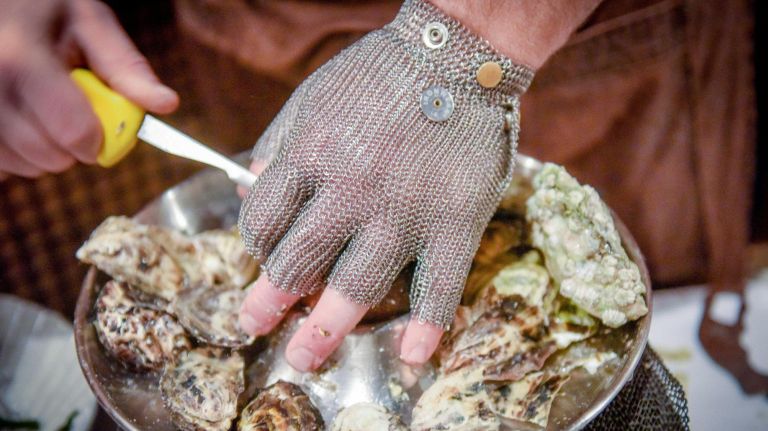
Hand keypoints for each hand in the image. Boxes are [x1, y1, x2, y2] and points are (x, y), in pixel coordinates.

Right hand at [0, 0, 177, 177]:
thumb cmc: (44, 11)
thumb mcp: (89, 22)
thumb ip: (125, 67)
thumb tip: (166, 104)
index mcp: (23, 58)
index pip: (74, 130)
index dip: (98, 139)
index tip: (101, 131)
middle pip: (48, 156)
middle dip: (74, 148)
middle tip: (72, 118)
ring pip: (22, 166)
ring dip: (45, 153)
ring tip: (44, 114)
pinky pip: (0, 165)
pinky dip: (17, 154)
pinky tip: (21, 122)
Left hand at [238, 0, 533, 370]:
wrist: (460, 53)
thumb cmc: (382, 73)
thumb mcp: (313, 95)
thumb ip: (279, 142)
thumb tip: (245, 185)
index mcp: (310, 155)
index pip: (262, 221)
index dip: (255, 245)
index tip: (262, 257)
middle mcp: (350, 190)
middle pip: (297, 262)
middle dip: (269, 301)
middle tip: (255, 325)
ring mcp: (404, 211)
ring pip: (356, 285)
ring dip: (325, 330)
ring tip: (305, 358)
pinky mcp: (455, 222)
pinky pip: (439, 285)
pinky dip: (427, 327)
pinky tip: (412, 357)